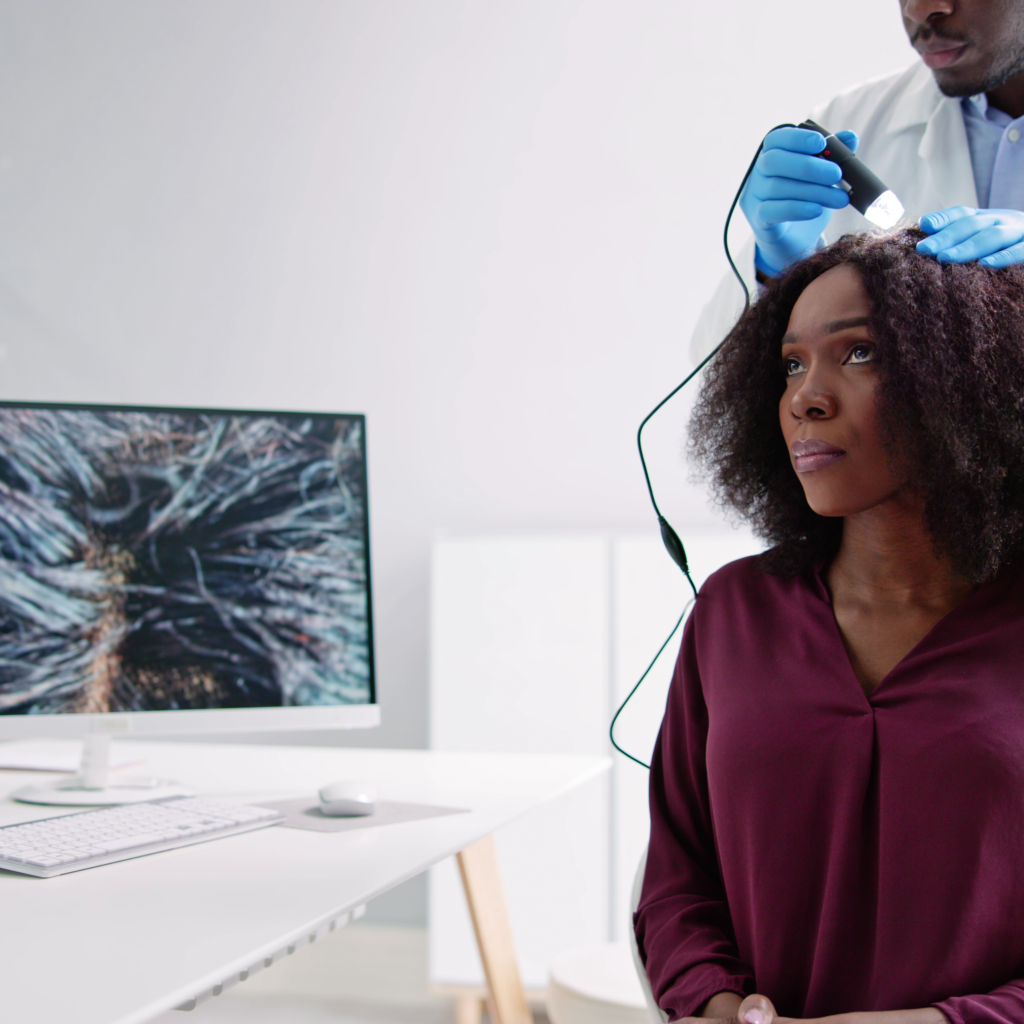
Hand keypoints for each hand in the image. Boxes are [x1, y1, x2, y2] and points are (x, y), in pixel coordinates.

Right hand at [740, 126, 857, 275]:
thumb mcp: (824, 178)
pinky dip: (796, 209)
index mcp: (772, 156)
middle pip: (773, 161)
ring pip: (776, 187)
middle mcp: (758, 174)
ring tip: (839, 199)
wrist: (797, 242)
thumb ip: (834, 156)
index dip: (797, 138)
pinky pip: (771, 211)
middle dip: (808, 166)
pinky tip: (816, 210)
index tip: (821, 143)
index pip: (776, 139)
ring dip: (813, 191)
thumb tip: (849, 137)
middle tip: (837, 175)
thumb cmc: (808, 203)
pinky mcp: (757, 220)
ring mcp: (754, 197)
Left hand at [917, 206, 1023, 266]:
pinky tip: (987, 264)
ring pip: (993, 236)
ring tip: (946, 258)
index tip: (923, 225)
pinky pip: (1021, 251)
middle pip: (972, 225)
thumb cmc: (1012, 248)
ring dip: (968, 247)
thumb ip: (963, 241)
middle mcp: (1004, 221)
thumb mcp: (987, 241)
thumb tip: (925, 243)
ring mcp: (1021, 232)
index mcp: (989, 219)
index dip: (943, 218)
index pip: (962, 214)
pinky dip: (1005, 257)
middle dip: (946, 236)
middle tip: (924, 249)